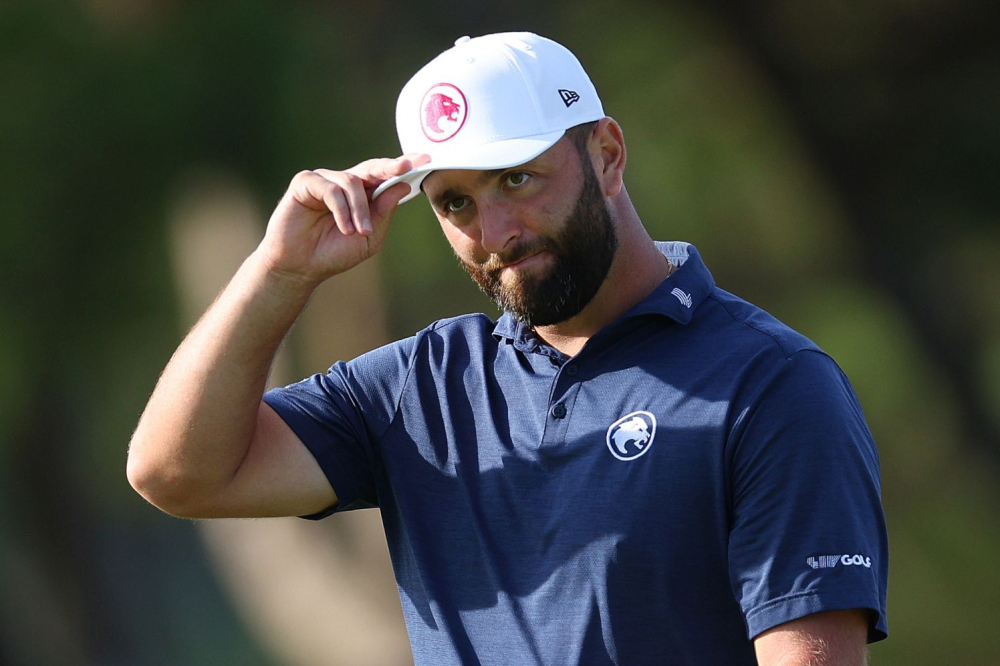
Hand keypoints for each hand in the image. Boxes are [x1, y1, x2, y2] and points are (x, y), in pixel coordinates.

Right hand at [257, 153, 429, 286]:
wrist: (301, 267)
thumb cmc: (333, 253)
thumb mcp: (369, 237)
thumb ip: (384, 212)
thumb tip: (402, 186)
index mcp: (362, 193)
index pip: (385, 175)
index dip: (404, 166)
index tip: (426, 159)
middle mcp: (344, 182)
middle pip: (372, 168)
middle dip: (390, 167)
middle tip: (405, 167)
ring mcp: (324, 180)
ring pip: (352, 182)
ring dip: (359, 209)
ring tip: (358, 232)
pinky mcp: (305, 182)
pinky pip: (331, 189)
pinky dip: (341, 209)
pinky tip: (344, 228)